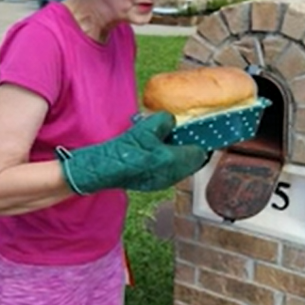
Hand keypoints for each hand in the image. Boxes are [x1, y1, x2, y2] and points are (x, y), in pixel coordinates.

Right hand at [57, 112, 208, 193]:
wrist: (101, 168)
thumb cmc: (124, 148)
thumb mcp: (146, 127)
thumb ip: (165, 121)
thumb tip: (171, 120)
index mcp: (174, 161)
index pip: (200, 153)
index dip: (203, 141)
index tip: (203, 132)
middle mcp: (172, 175)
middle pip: (192, 162)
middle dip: (192, 148)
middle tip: (187, 135)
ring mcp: (162, 182)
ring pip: (180, 168)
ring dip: (179, 155)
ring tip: (170, 141)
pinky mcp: (151, 184)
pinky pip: (168, 172)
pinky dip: (168, 161)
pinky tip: (156, 151)